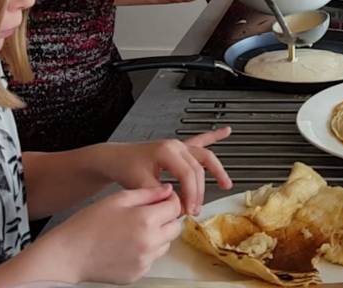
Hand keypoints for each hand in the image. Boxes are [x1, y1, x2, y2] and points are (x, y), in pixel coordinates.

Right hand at [41, 184, 182, 284]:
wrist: (68, 254)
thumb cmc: (87, 225)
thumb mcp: (117, 199)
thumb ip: (147, 193)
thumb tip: (168, 190)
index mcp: (146, 220)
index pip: (175, 207)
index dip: (170, 201)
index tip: (162, 200)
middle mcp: (149, 243)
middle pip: (175, 228)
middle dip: (167, 219)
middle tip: (149, 215)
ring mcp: (145, 261)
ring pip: (165, 245)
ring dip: (158, 236)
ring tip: (135, 231)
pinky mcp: (138, 274)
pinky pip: (151, 259)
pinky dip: (145, 252)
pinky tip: (127, 246)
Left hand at [91, 128, 232, 215]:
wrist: (115, 159)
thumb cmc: (125, 169)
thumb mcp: (139, 184)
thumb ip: (159, 194)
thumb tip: (178, 205)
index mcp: (167, 151)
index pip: (188, 174)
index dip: (191, 194)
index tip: (188, 211)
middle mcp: (176, 146)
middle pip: (198, 168)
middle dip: (200, 191)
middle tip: (196, 209)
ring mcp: (178, 145)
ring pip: (204, 156)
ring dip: (216, 170)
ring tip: (226, 184)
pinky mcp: (178, 148)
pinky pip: (200, 141)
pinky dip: (213, 136)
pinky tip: (226, 131)